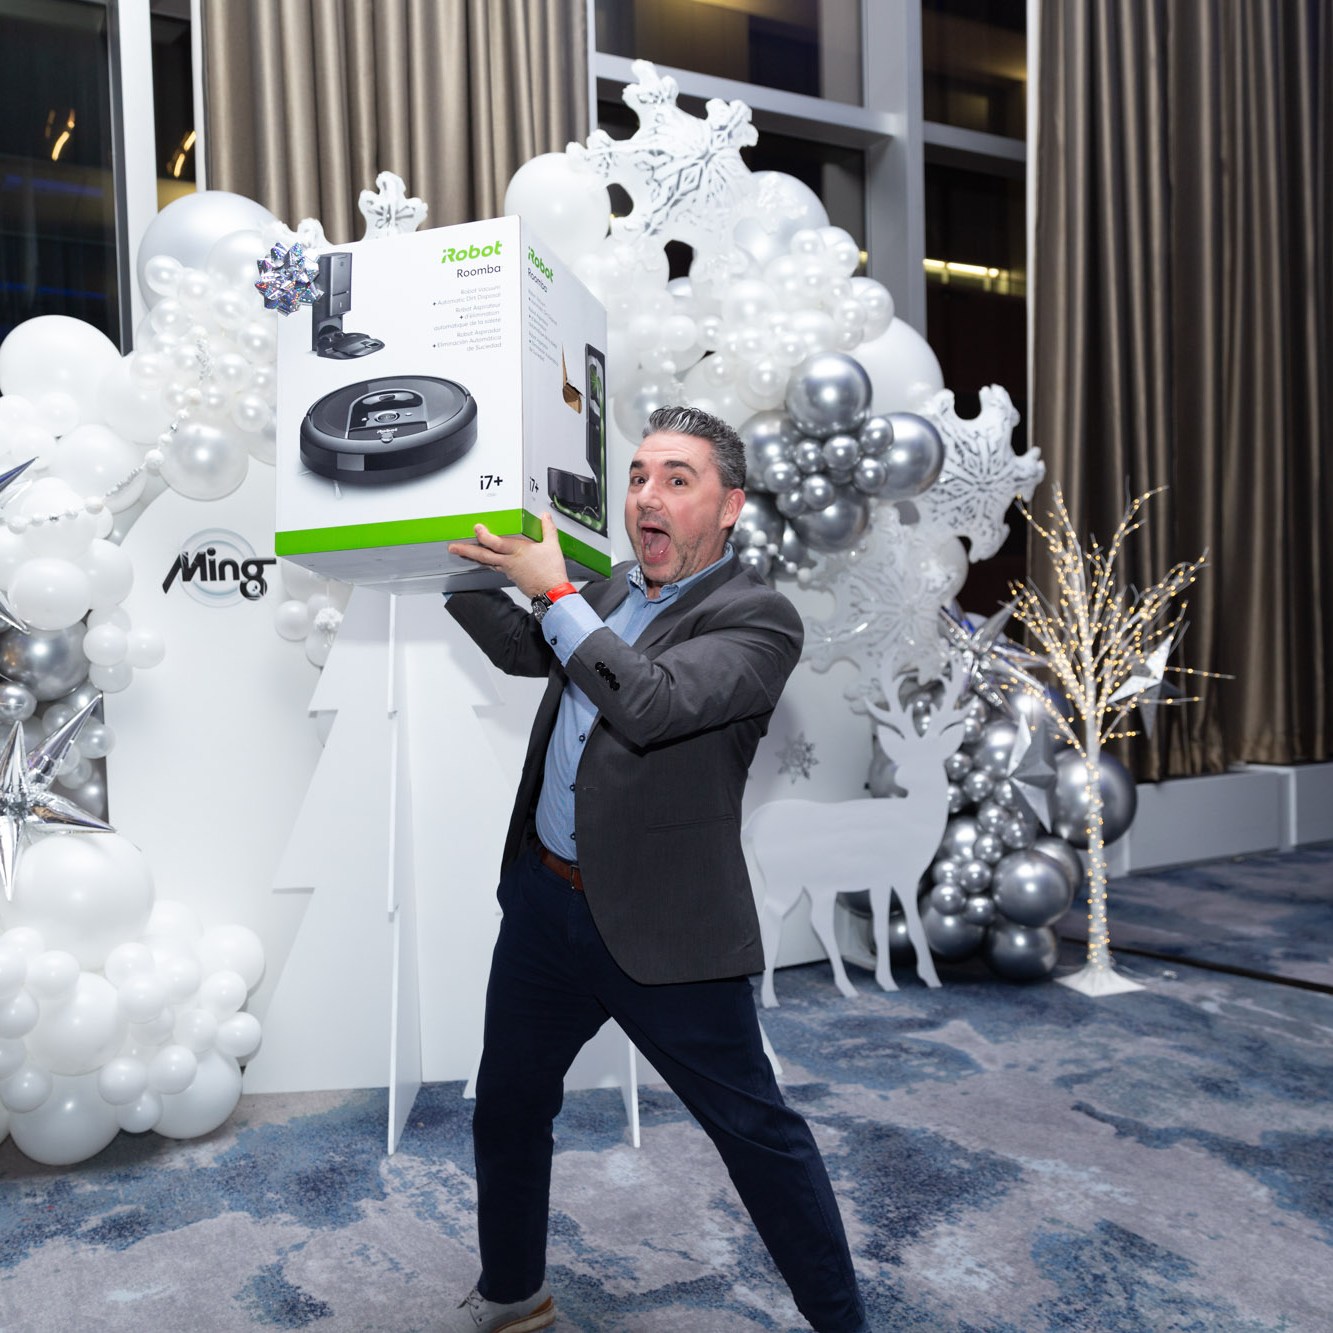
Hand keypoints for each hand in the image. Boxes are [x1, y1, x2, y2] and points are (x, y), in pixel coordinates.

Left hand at [447, 511, 569, 598]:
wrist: (552, 592)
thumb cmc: (551, 572)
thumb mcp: (552, 546)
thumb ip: (548, 529)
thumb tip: (545, 516)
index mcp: (518, 551)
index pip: (496, 543)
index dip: (484, 535)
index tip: (476, 528)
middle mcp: (509, 561)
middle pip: (483, 555)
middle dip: (466, 550)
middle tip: (453, 547)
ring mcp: (508, 570)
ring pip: (486, 562)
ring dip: (472, 557)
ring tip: (461, 552)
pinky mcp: (510, 576)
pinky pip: (493, 567)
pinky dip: (485, 562)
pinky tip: (482, 560)